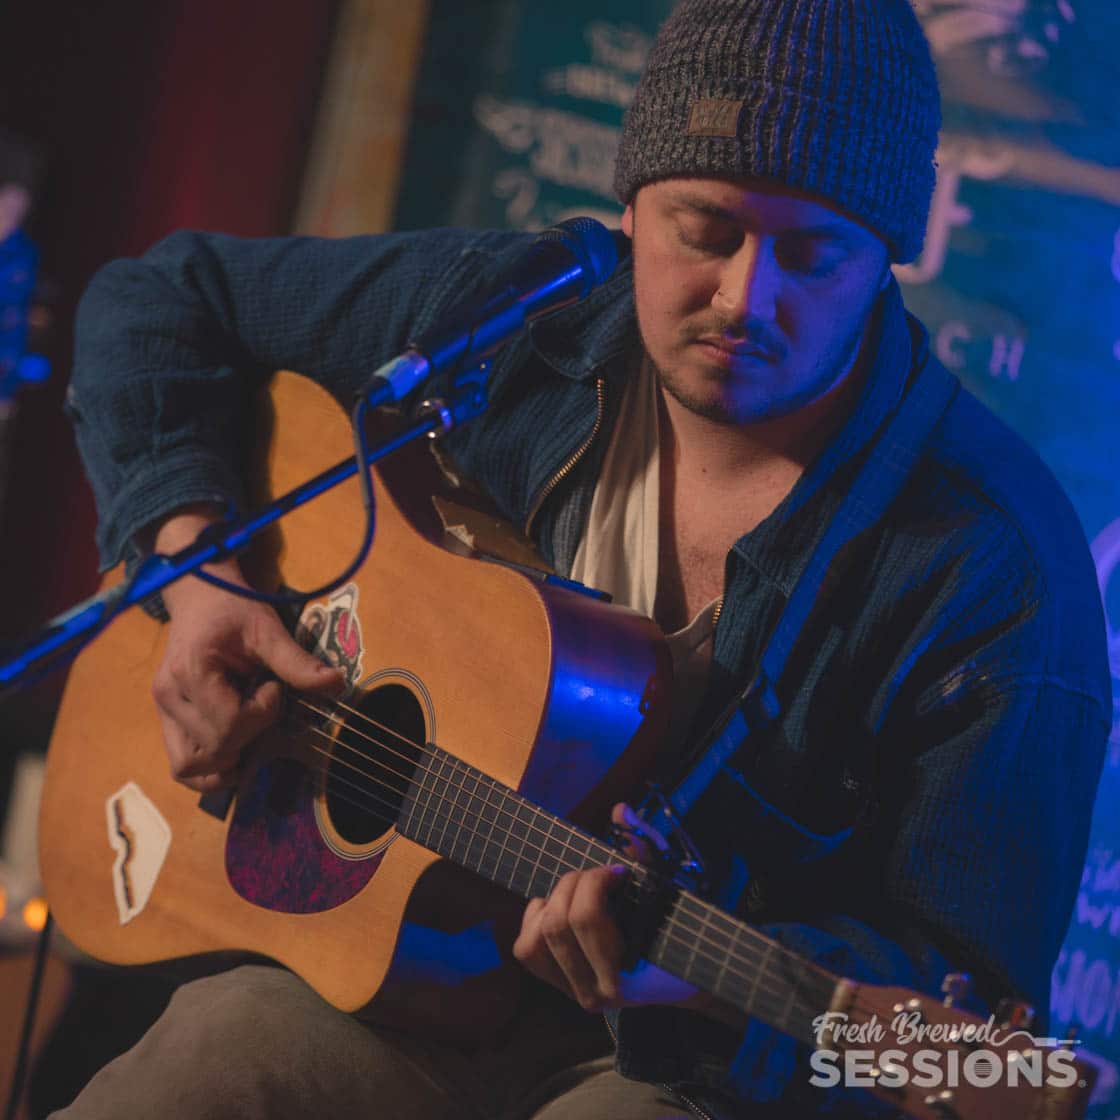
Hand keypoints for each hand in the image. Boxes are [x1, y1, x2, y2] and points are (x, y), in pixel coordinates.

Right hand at [150, 509, 345, 791]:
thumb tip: (336, 685)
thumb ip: (297, 662)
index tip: (273, 687)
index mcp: (191, 671)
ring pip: (189, 766)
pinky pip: (181, 762)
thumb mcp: (268, 630)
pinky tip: (235, 752)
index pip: (230, 724)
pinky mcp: (166, 718)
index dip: (262, 714)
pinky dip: (208, 767)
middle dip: (250, 735)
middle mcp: (168, 695)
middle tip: (262, 705)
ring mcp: (162, 710)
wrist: (200, 596)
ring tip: (249, 734)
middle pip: (215, 749)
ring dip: (226, 761)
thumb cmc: (233, 609)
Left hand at [512, 802, 699, 1011]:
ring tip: (580, 893)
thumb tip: (620, 811)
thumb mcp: (668, 889)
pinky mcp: (556, 983)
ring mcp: (572, 991)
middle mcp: (595, 993)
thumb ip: (645, 848)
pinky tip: (561, 908)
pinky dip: (537, 918)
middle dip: (576, 884)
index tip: (618, 871)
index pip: (586, 918)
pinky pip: (526, 947)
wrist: (676, 979)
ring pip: (535, 938)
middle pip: (558, 923)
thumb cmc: (674, 929)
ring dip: (554, 902)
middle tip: (600, 876)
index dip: (595, 881)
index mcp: (625, 975)